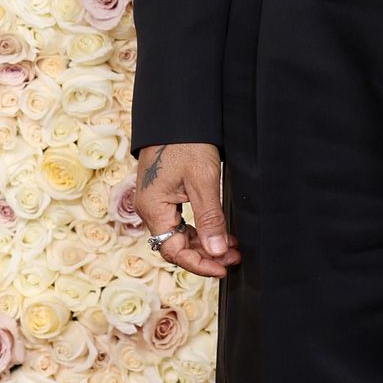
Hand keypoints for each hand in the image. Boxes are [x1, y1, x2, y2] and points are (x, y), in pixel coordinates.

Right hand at [133, 141, 238, 278]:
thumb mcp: (203, 181)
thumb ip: (210, 218)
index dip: (199, 264)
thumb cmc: (186, 142)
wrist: (177, 114)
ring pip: (179, 235)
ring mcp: (155, 202)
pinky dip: (199, 229)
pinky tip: (219, 231)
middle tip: (234, 257)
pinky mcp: (163, 195)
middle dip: (205, 255)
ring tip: (231, 246)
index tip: (223, 268)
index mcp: (152, 208)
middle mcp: (149, 209)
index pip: (173, 251)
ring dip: (204, 243)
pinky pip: (179, 221)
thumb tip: (216, 252)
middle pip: (175, 246)